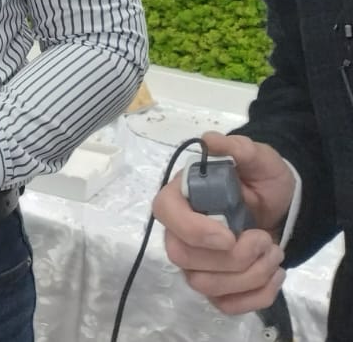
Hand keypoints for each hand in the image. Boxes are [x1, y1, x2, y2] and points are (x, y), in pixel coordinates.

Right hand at [152, 132, 296, 314]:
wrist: (279, 206)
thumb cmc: (262, 180)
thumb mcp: (259, 159)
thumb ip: (238, 148)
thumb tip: (211, 140)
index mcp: (181, 198)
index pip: (164, 215)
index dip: (193, 231)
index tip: (230, 235)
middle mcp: (180, 233)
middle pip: (183, 258)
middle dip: (231, 258)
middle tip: (264, 240)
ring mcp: (196, 263)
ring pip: (204, 285)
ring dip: (249, 276)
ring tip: (274, 253)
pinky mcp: (216, 286)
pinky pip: (224, 305)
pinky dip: (255, 296)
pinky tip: (274, 275)